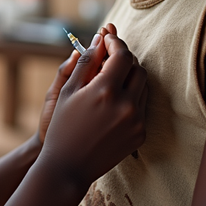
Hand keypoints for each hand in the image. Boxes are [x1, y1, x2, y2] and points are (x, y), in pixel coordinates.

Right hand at [37, 27, 147, 188]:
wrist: (68, 167)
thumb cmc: (62, 126)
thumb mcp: (67, 90)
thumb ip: (86, 62)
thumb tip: (100, 39)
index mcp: (105, 91)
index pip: (122, 55)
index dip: (116, 42)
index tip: (108, 38)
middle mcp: (126, 105)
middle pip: (138, 68)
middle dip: (125, 59)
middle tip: (109, 58)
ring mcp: (136, 121)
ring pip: (143, 87)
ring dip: (130, 78)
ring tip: (111, 80)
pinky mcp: (140, 134)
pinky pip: (142, 107)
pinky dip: (131, 98)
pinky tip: (114, 103)